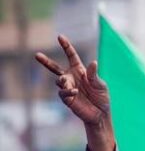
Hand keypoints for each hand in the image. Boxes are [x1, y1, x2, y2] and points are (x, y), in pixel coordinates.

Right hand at [35, 35, 115, 150]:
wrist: (100, 114)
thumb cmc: (102, 97)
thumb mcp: (101, 85)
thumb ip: (94, 75)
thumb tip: (93, 62)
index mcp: (81, 71)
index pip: (71, 56)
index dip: (66, 46)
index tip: (60, 36)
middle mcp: (72, 78)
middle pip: (55, 68)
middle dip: (46, 61)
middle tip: (36, 54)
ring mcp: (68, 88)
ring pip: (59, 81)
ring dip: (63, 80)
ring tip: (66, 81)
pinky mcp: (67, 98)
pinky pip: (63, 93)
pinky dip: (68, 91)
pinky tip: (74, 91)